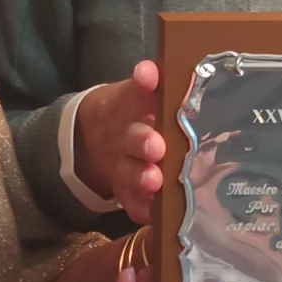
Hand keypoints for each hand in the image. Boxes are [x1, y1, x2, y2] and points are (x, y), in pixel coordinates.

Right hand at [76, 62, 162, 221]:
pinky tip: (150, 213)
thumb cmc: (138, 112)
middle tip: (157, 146)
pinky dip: (139, 207)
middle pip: (135, 136)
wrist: (94, 135)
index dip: (145, 80)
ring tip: (154, 182)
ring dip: (142, 176)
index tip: (147, 76)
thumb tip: (187, 68)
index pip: (140, 87)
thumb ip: (162, 84)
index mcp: (135, 105)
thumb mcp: (143, 93)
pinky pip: (129, 200)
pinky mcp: (123, 187)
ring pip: (130, 170)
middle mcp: (129, 134)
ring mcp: (123, 162)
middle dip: (144, 141)